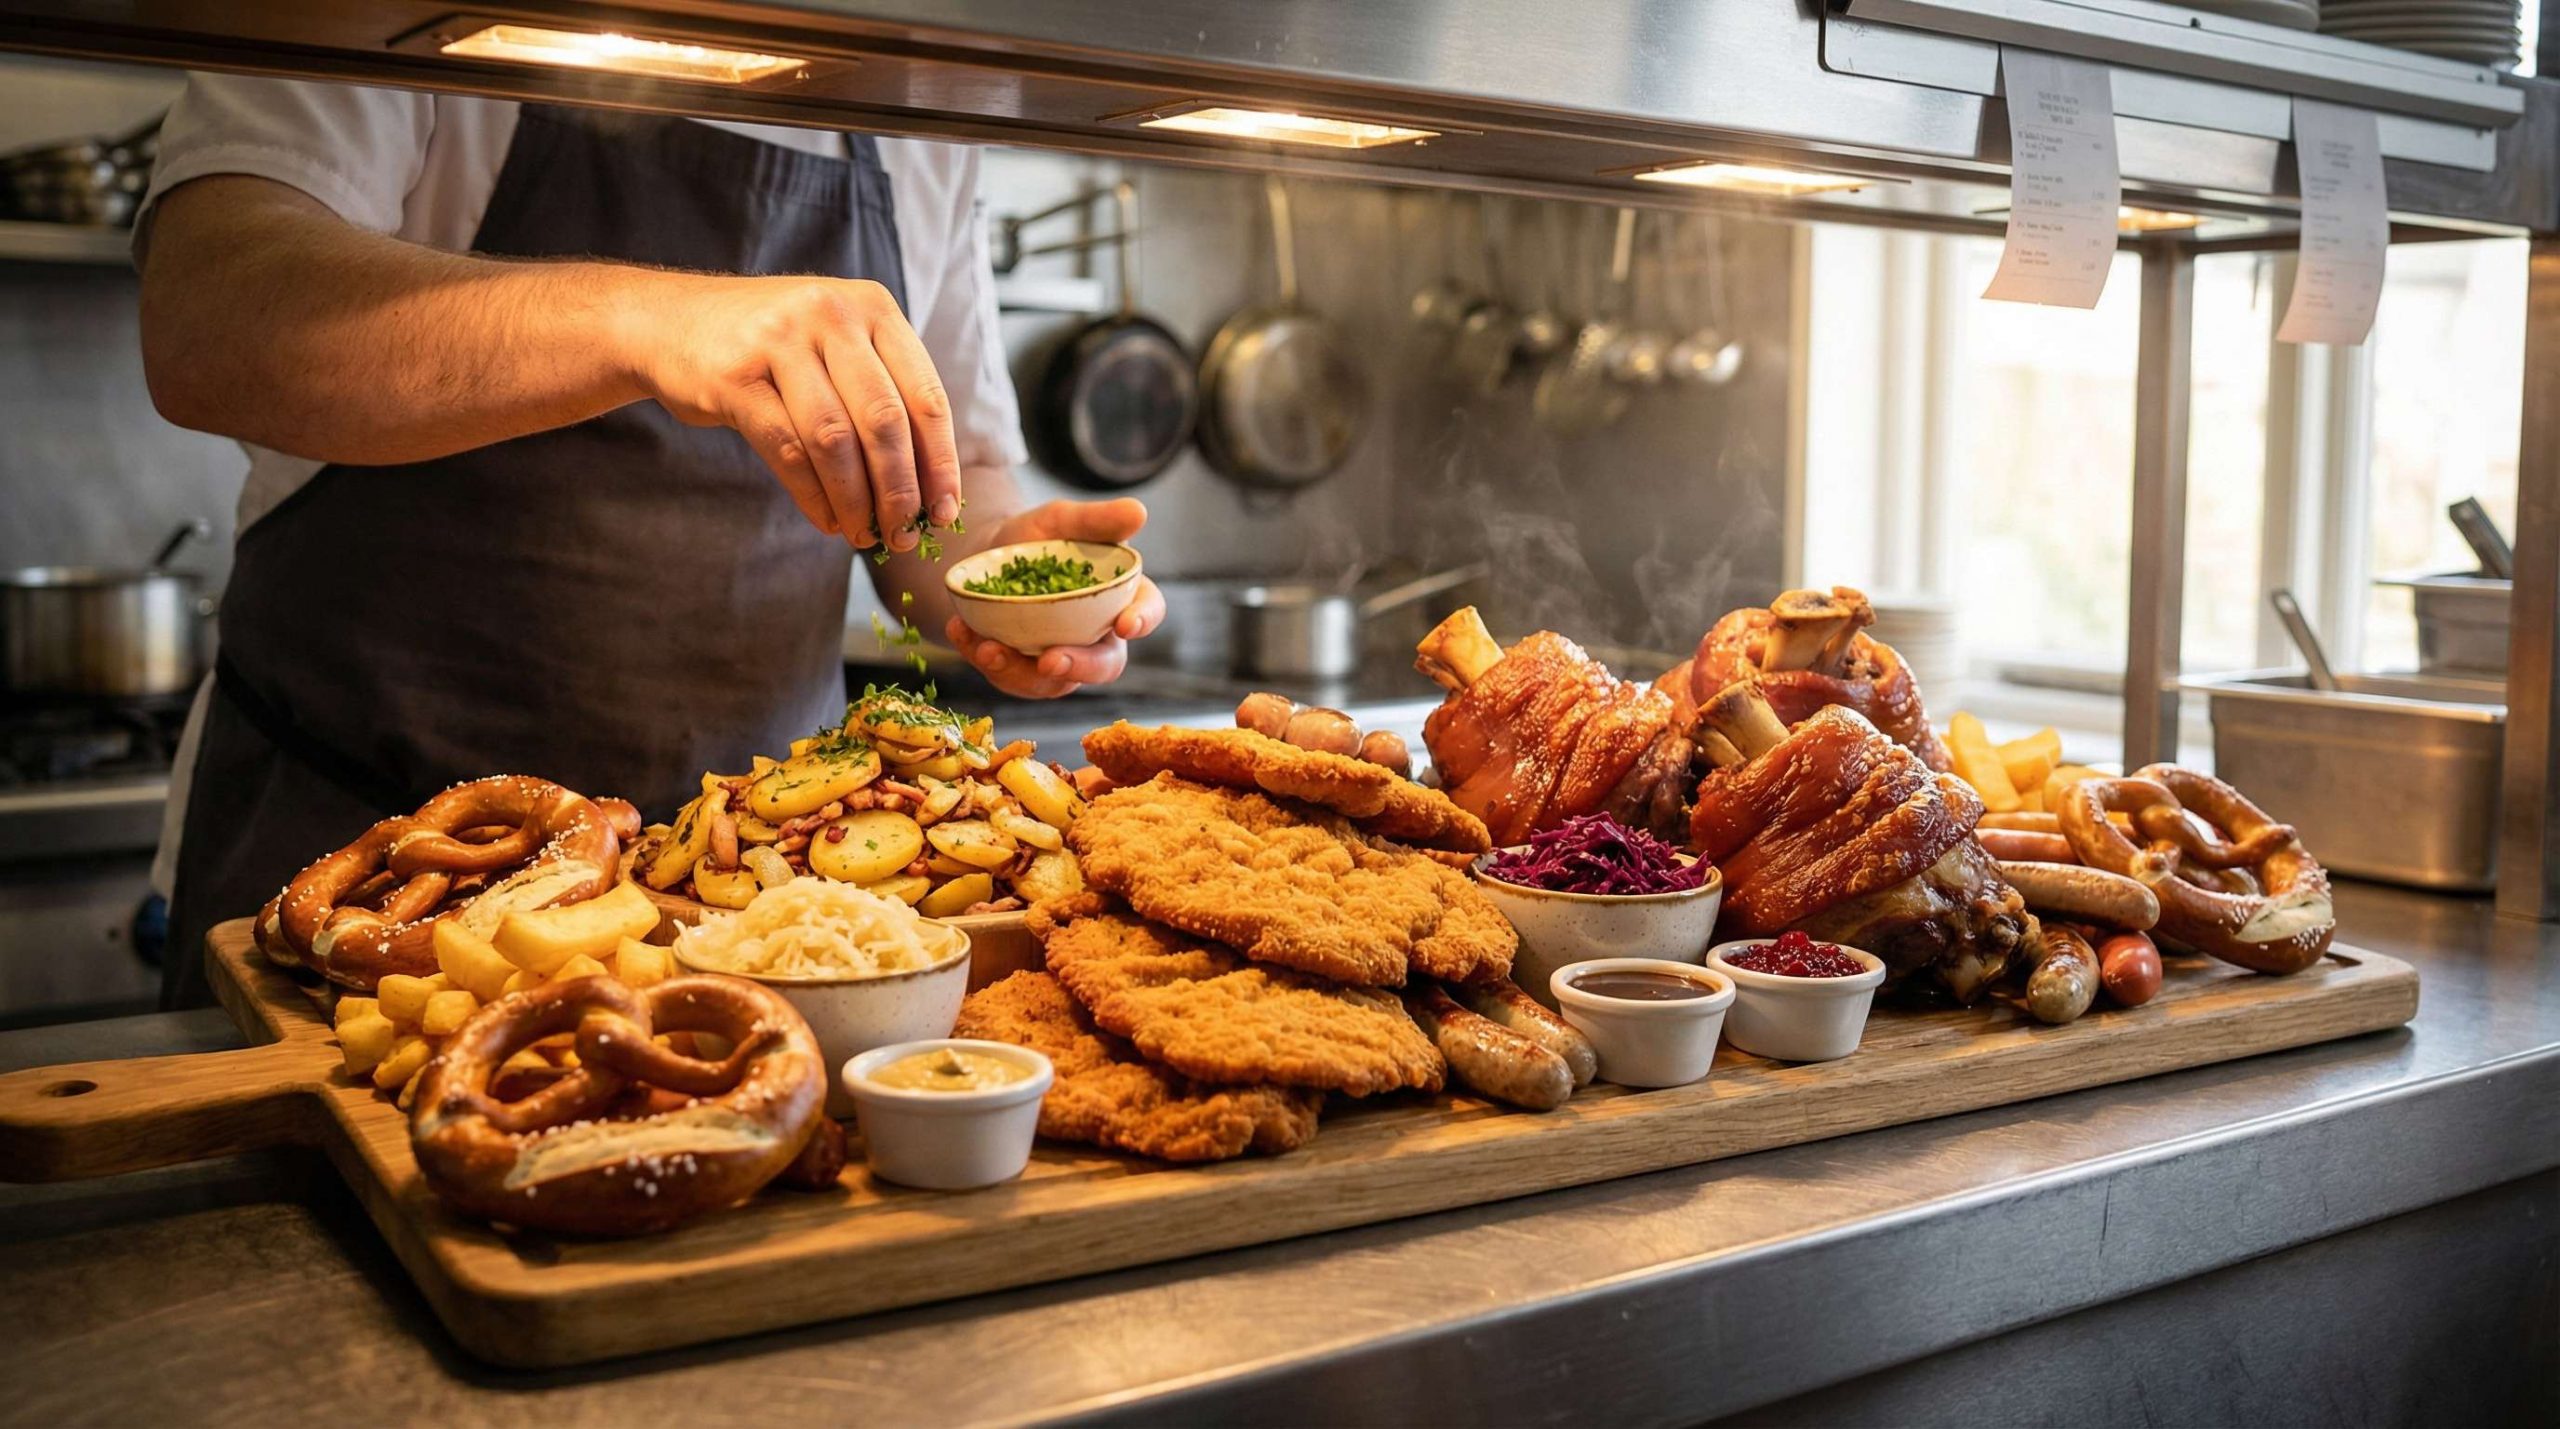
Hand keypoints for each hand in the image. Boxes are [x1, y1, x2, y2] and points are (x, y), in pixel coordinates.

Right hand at [628, 274, 959, 551]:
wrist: (668, 322)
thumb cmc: (769, 348)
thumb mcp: (835, 346)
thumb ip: (881, 396)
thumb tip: (928, 491)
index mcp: (872, 307)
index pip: (926, 396)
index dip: (940, 463)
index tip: (946, 511)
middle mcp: (830, 314)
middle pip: (884, 422)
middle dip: (900, 491)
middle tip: (905, 534)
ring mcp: (779, 340)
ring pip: (835, 440)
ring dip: (856, 500)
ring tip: (864, 534)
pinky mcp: (734, 376)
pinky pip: (787, 450)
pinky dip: (813, 496)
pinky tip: (827, 520)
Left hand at [944, 498, 1165, 698]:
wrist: (984, 556)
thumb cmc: (1037, 537)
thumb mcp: (1061, 520)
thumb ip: (1097, 520)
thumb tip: (1139, 512)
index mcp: (1119, 597)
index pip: (1146, 611)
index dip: (1143, 620)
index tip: (1125, 624)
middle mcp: (1096, 637)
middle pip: (1105, 664)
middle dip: (1079, 666)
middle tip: (1050, 660)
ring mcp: (1060, 659)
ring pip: (1051, 683)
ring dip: (1018, 671)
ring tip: (987, 648)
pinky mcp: (1022, 672)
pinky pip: (1007, 677)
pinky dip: (981, 656)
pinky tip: (960, 630)